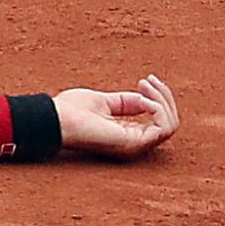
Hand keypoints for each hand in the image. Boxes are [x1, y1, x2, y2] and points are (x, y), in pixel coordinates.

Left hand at [56, 76, 178, 158]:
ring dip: (163, 100)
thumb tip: (148, 99)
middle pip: (169, 123)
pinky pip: (164, 128)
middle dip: (164, 97)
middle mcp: (134, 143)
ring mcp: (134, 146)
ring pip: (170, 125)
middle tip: (149, 79)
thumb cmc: (70, 111)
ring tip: (145, 84)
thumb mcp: (105, 102)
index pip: (159, 121)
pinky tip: (143, 98)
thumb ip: (127, 102)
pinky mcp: (133, 144)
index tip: (146, 79)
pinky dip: (159, 109)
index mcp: (127, 134)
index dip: (159, 98)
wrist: (54, 118)